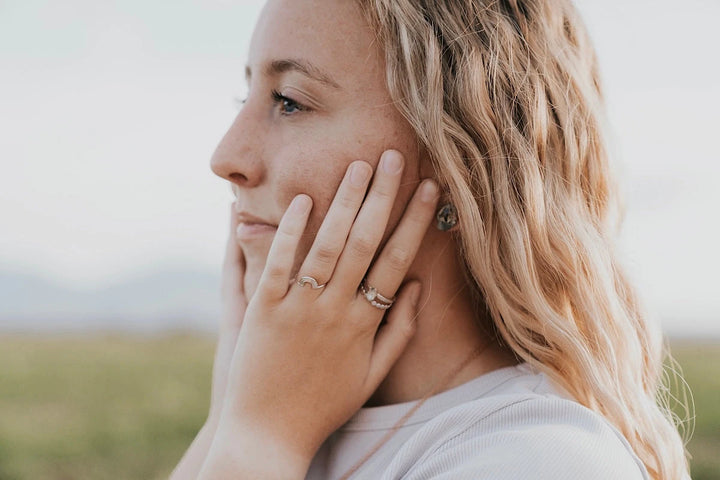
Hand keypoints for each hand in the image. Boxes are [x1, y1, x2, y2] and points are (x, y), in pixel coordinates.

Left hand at [210, 150, 439, 472]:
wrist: (269, 434)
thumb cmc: (324, 405)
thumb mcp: (371, 375)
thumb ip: (398, 331)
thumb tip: (415, 286)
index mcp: (365, 325)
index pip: (396, 261)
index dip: (415, 221)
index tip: (429, 188)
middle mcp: (335, 311)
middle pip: (364, 243)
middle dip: (381, 196)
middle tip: (392, 156)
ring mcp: (298, 309)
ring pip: (326, 247)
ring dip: (343, 203)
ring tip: (356, 166)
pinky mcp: (262, 312)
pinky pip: (278, 264)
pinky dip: (291, 231)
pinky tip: (303, 200)